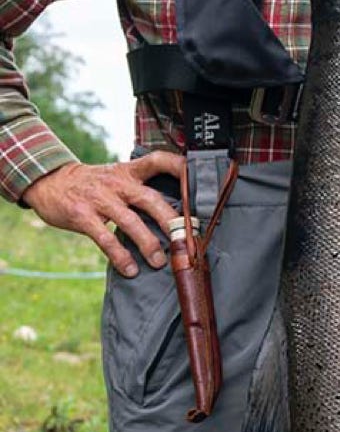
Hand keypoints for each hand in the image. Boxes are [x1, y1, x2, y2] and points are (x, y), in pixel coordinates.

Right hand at [22, 151, 186, 277]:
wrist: (49, 182)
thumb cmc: (93, 184)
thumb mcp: (117, 176)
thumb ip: (141, 189)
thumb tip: (175, 214)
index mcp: (129, 172)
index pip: (158, 161)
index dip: (179, 167)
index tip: (198, 182)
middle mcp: (117, 184)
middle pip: (150, 199)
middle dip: (171, 220)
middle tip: (187, 239)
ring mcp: (100, 199)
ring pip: (130, 222)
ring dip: (148, 243)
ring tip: (160, 262)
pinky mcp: (82, 216)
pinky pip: (105, 239)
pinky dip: (120, 256)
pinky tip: (130, 269)